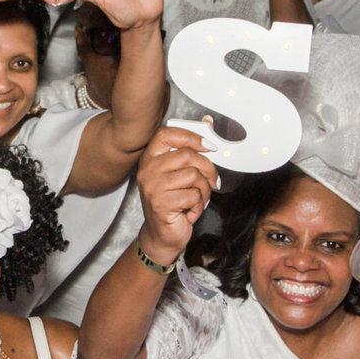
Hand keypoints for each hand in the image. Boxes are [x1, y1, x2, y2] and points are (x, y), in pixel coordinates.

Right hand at [133, 126, 217, 261]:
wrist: (162, 236)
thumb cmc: (173, 204)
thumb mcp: (181, 174)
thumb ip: (191, 149)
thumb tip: (208, 122)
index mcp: (150, 159)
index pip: (166, 135)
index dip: (190, 136)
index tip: (208, 146)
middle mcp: (148, 171)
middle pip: (187, 155)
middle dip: (208, 169)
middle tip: (212, 181)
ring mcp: (153, 187)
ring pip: (193, 176)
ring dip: (204, 190)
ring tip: (197, 199)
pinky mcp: (161, 203)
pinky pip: (193, 195)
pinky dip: (199, 205)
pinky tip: (190, 210)